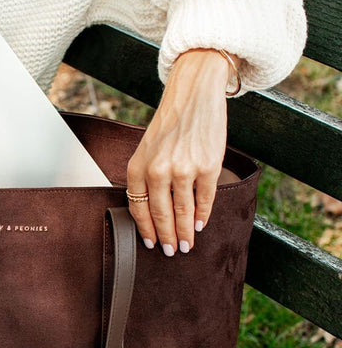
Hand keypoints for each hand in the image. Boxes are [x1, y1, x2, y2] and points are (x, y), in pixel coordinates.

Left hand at [126, 49, 234, 254]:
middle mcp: (158, 170)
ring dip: (185, 233)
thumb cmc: (169, 125)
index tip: (151, 243)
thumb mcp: (147, 150)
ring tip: (186, 245)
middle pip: (161, 216)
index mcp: (138, 166)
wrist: (192, 96)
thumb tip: (152, 212)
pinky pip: (205, 200)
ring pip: (183, 212)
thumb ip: (146, 178)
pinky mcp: (208, 166)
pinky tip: (199, 225)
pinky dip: (202, 216)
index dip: (146, 230)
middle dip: (166, 238)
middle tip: (171, 252)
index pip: (139, 208)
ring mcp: (184, 169)